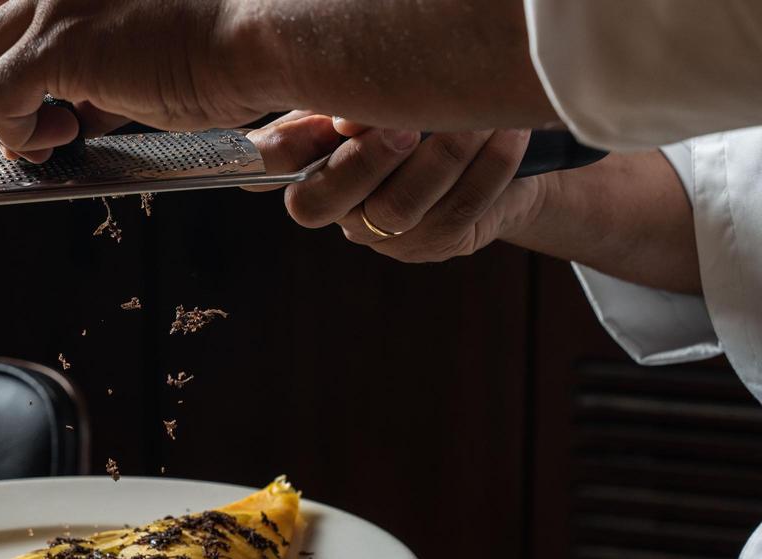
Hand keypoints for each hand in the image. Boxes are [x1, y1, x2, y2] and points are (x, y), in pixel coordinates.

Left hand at [0, 0, 285, 161]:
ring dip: (4, 111)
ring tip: (51, 139)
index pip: (12, 4)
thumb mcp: (145, 56)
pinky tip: (58, 141)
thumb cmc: (223, 47)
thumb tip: (79, 110)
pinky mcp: (56, 43)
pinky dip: (16, 130)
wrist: (256, 40)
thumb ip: (101, 74)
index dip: (15, 58)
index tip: (42, 105)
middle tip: (36, 125)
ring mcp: (52, 2)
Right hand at [246, 113, 543, 262]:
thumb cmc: (423, 109)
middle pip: (319, 204)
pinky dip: (487, 168)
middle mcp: (336, 206)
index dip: (274, 154)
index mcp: (309, 160)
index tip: (312, 128)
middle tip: (404, 128)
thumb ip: (349, 102)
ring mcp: (381, 234)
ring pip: (397, 209)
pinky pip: (455, 212)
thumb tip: (348, 121)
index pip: (269, 165)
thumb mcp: (378, 96)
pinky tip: (506, 134)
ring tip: (479, 119)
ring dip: (442, 157)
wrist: (495, 146)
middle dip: (364, 162)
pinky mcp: (433, 244)